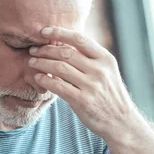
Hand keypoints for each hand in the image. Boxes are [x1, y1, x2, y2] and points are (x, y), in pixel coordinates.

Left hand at [28, 27, 143, 140]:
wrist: (121, 122)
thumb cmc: (110, 95)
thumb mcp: (108, 72)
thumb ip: (91, 58)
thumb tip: (66, 43)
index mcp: (105, 59)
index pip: (80, 39)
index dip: (60, 32)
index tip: (44, 31)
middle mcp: (99, 70)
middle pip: (66, 52)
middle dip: (46, 49)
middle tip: (34, 50)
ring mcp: (91, 86)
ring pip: (59, 68)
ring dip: (42, 63)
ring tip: (32, 62)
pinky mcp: (83, 101)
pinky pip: (58, 86)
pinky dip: (45, 80)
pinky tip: (38, 78)